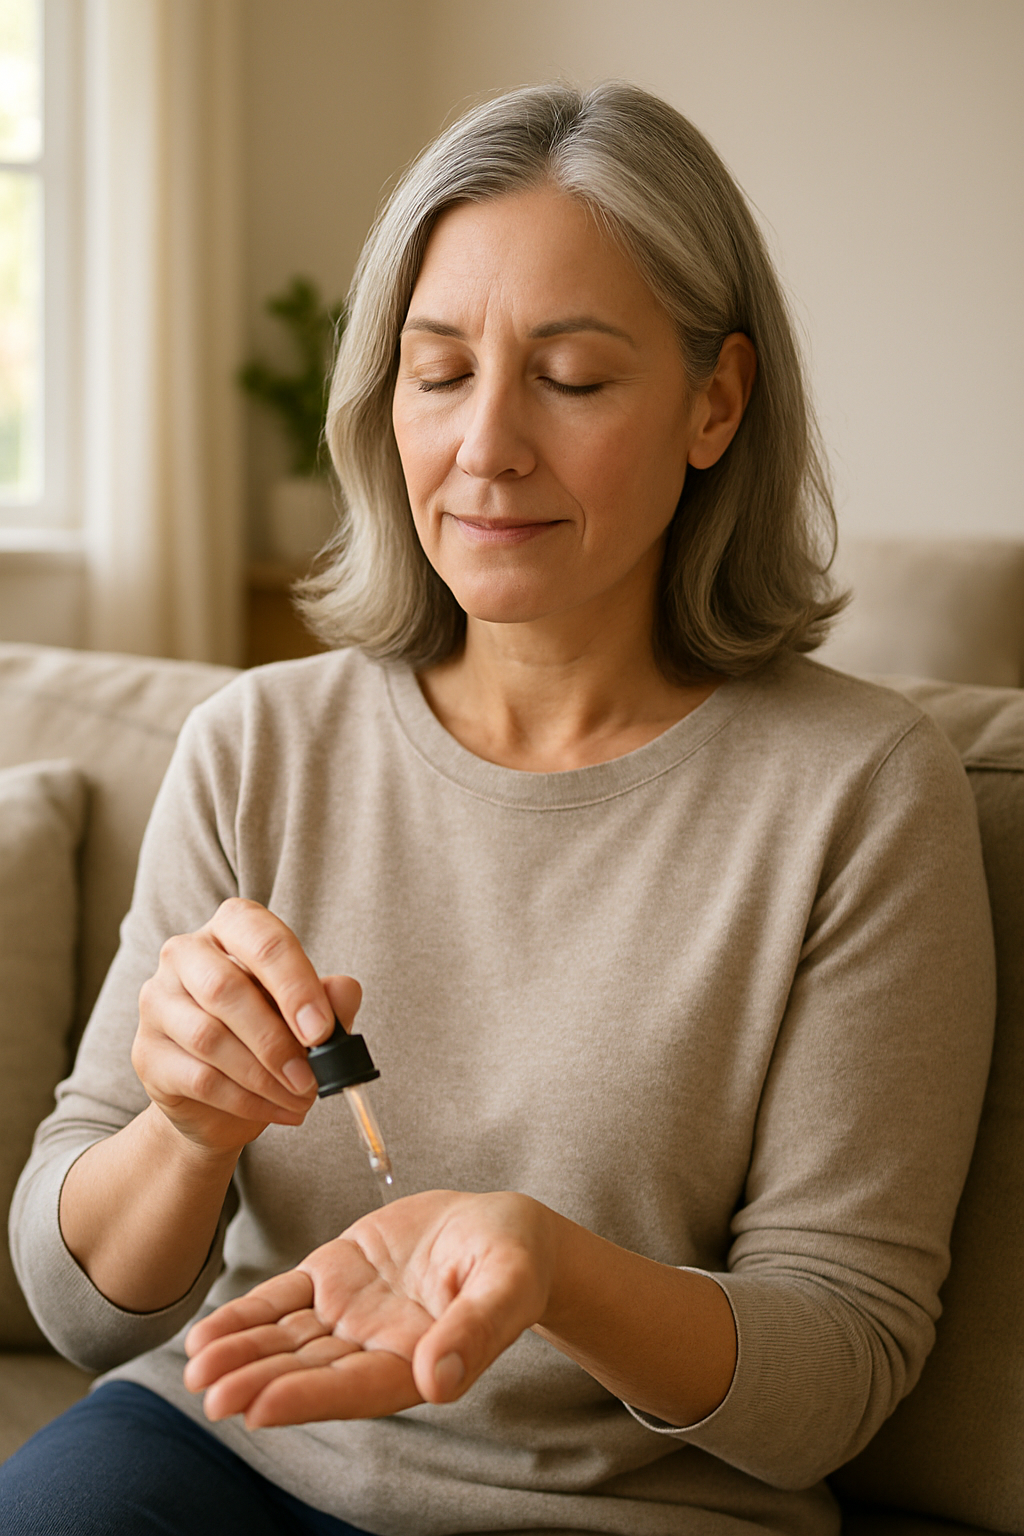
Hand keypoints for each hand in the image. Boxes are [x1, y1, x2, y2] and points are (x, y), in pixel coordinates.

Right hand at [132, 897, 361, 1155]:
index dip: (294, 983)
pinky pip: (198, 1078)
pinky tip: (279, 1109)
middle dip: (276, 1039)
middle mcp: (184, 954)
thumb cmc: (267, 1037)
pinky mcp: (146, 1053)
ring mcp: (157, 1002)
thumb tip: (344, 990)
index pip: (261, 938)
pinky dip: (247, 1100)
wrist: (218, 1100)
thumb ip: (329, 1000)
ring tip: (301, 1096)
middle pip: (226, 988)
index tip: (321, 1031)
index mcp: (231, 927)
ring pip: (209, 1037)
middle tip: (311, 1076)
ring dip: (264, 1076)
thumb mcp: (307, 1016)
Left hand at [183, 1190, 558, 1426]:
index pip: (354, 1387)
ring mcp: (350, 1313)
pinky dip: (247, 1315)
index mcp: (416, 1362)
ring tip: (196, 1364)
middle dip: (257, 1380)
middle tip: (209, 1391)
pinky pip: (284, 1298)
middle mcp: (374, 1347)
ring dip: (241, 1353)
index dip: (307, 1398)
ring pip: (286, 1340)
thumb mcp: (507, 1284)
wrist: (501, 1226)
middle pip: (308, 1370)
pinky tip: (208, 1334)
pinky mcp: (335, 1274)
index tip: (259, 1407)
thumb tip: (441, 1381)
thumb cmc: (515, 1259)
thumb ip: (476, 1330)